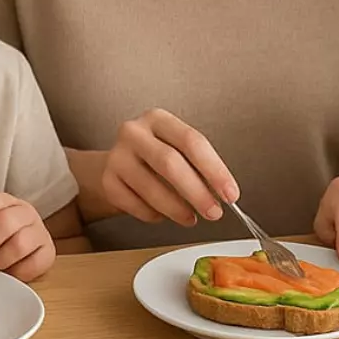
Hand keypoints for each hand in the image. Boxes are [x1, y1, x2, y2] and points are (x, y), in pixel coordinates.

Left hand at [0, 193, 54, 280]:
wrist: (19, 254)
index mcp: (4, 201)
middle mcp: (25, 211)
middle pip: (4, 222)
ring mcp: (39, 230)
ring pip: (20, 243)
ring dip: (0, 260)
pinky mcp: (49, 251)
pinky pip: (34, 263)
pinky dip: (17, 272)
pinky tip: (10, 272)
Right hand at [99, 108, 236, 226]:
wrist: (118, 164)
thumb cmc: (156, 156)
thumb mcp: (176, 148)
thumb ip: (199, 166)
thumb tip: (225, 194)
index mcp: (158, 119)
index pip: (192, 141)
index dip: (215, 170)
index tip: (231, 194)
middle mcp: (134, 132)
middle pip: (170, 163)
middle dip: (197, 192)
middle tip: (214, 212)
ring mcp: (116, 156)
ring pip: (151, 188)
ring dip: (177, 209)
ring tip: (192, 219)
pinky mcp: (107, 181)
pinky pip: (135, 205)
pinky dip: (154, 215)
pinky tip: (163, 215)